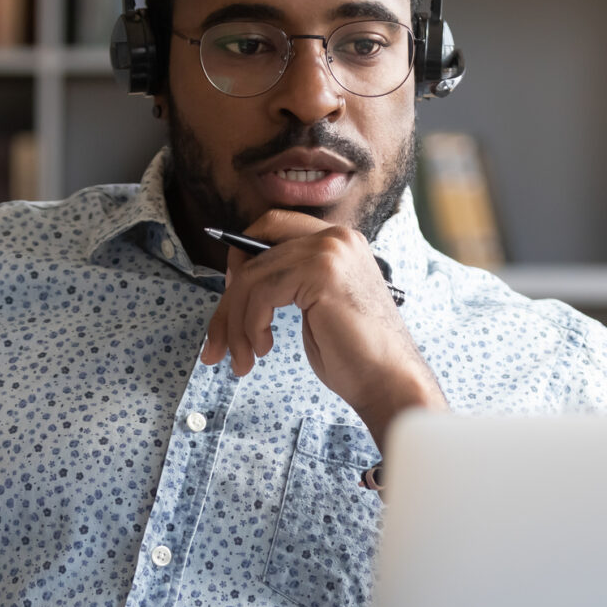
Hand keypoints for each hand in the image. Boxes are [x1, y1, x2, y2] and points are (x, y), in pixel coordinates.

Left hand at [200, 210, 445, 448]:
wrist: (389, 380)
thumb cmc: (354, 354)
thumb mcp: (316, 305)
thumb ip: (287, 281)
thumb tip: (235, 281)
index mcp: (337, 240)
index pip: (270, 226)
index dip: (240, 260)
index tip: (229, 302)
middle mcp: (336, 236)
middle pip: (253, 251)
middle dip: (227, 299)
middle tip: (217, 342)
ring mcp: (330, 250)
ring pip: (251, 277)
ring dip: (235, 324)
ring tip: (242, 358)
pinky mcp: (321, 272)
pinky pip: (260, 294)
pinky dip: (250, 326)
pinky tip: (262, 349)